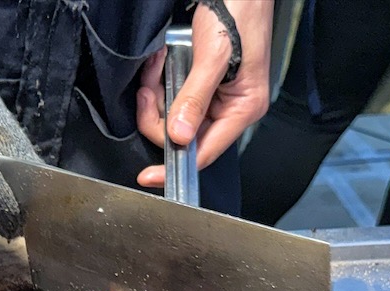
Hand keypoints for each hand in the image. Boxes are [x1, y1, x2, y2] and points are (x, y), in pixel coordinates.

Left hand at [136, 0, 272, 187]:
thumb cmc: (239, 13)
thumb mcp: (214, 57)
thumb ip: (195, 98)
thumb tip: (180, 135)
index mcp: (242, 109)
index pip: (203, 154)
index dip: (174, 166)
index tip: (149, 175)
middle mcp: (228, 109)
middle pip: (181, 136)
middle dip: (157, 115)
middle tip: (148, 90)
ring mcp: (213, 99)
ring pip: (171, 117)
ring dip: (155, 94)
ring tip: (156, 68)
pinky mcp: (200, 86)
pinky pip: (171, 97)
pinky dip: (159, 83)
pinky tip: (160, 63)